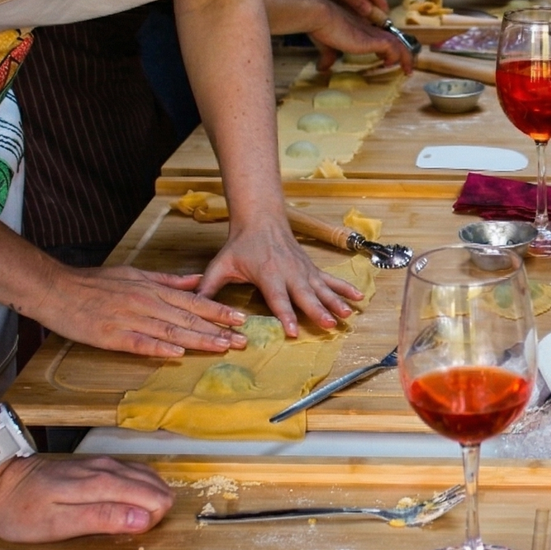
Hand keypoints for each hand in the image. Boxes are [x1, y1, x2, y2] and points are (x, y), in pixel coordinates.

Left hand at [0, 455, 173, 542]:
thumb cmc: (23, 511)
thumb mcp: (57, 524)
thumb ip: (102, 519)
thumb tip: (143, 519)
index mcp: (101, 484)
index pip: (153, 498)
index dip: (152, 521)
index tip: (134, 535)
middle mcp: (109, 469)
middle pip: (156, 487)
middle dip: (154, 511)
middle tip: (131, 531)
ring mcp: (105, 463)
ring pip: (149, 478)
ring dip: (150, 499)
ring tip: (133, 521)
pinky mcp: (100, 463)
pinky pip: (137, 472)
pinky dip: (143, 489)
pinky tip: (134, 503)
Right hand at [33, 265, 246, 358]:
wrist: (57, 288)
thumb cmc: (95, 283)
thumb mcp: (135, 274)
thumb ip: (168, 280)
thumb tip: (196, 281)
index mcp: (152, 290)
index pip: (193, 302)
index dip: (219, 311)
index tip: (241, 319)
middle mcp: (146, 303)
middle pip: (188, 318)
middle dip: (218, 329)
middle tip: (242, 339)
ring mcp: (129, 319)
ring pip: (170, 330)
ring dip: (198, 340)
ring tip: (222, 347)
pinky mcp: (111, 334)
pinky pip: (139, 342)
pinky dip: (158, 346)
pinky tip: (176, 352)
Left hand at [198, 218, 361, 336]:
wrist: (261, 219)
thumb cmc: (240, 245)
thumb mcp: (221, 265)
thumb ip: (207, 288)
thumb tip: (192, 307)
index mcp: (268, 275)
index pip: (277, 299)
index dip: (285, 315)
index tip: (292, 330)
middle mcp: (289, 273)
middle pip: (306, 296)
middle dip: (318, 311)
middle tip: (330, 324)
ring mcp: (303, 271)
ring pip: (322, 289)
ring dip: (336, 302)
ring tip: (347, 315)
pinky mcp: (312, 269)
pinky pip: (331, 280)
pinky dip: (345, 289)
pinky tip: (359, 298)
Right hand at [306, 0, 414, 73]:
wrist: (318, 15)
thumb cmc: (320, 27)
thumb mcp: (326, 45)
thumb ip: (329, 56)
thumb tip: (323, 66)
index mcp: (362, 29)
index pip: (383, 37)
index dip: (390, 49)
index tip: (390, 61)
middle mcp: (370, 29)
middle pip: (396, 39)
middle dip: (404, 54)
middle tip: (408, 68)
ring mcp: (372, 33)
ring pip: (398, 43)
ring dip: (405, 57)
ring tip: (407, 70)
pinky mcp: (371, 39)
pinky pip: (392, 47)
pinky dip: (395, 56)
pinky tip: (389, 64)